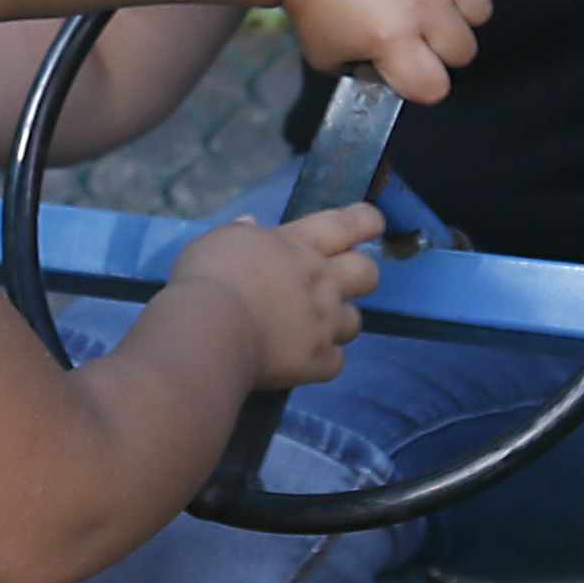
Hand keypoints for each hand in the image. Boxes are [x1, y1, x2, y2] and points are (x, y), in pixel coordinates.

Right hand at [169, 200, 385, 389]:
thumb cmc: (209, 276)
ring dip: (338, 323)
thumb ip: (240, 233)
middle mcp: (321, 280)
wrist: (211, 329)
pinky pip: (335, 362)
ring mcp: (325, 322)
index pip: (345, 224)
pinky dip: (319, 361)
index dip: (365, 220)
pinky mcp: (319, 361)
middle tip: (341, 281)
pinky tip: (299, 361)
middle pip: (367, 273)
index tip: (374, 221)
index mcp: (298, 245)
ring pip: (355, 321)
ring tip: (313, 329)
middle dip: (362, 275)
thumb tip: (250, 223)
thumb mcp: (219, 242)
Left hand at [284, 0, 492, 103]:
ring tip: (424, 1)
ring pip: (480, 10)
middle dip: (437, 48)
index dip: (419, 83)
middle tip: (408, 30)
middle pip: (463, 50)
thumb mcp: (331, 58)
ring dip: (456, 12)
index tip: (403, 68)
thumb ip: (373, 74)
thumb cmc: (314, 0)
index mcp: (391, 37)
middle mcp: (421, 1)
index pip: (435, 86)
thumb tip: (405, 77)